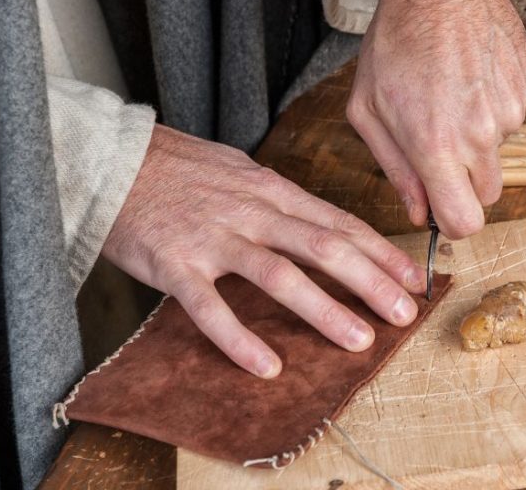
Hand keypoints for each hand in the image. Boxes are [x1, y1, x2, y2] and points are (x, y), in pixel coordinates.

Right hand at [102, 125, 425, 377]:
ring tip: (358, 339)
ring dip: (324, 309)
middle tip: (404, 314)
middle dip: (371, 282)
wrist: (110, 158)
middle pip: (325, 246)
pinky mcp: (175, 265)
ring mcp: (215, 238)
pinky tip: (268, 366)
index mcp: (273, 191)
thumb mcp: (243, 172)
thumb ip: (283, 201)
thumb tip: (325, 224)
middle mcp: (253, 212)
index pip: (340, 222)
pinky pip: (211, 308)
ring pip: (280, 275)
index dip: (382, 252)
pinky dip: (239, 339)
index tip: (414, 278)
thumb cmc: (181, 169)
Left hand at [347, 0, 525, 238]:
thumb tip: (419, 211)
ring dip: (480, 135)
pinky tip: (474, 75)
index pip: (465, 222)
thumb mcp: (369, 108)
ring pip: (500, 151)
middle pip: (487, 194)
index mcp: (436, 145)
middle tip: (441, 141)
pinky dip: (497, 105)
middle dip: (465, 180)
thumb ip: (394, 168)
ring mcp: (513, 111)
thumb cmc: (397, 40)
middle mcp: (481, 134)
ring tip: (454, 92)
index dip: (453, 221)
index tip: (443, 206)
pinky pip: (516, 117)